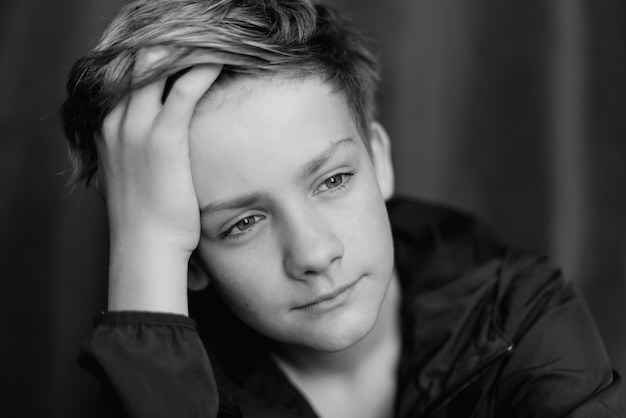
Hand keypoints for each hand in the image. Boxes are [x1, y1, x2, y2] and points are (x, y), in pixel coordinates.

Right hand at [97, 49, 221, 313]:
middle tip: (198, 44)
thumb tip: (158, 147)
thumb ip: (138, 151)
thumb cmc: (145, 215)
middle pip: (136, 62)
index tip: (177, 54)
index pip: (124, 75)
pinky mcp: (163, 137)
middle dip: (166, 48)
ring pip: (156, 66)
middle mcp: (115, 120)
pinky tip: (221, 61)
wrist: (145, 245)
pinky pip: (183, 88)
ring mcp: (136, 127)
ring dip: (186, 51)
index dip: (150, 60)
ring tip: (214, 46)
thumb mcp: (132, 174)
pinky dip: (203, 69)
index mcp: (106, 127)